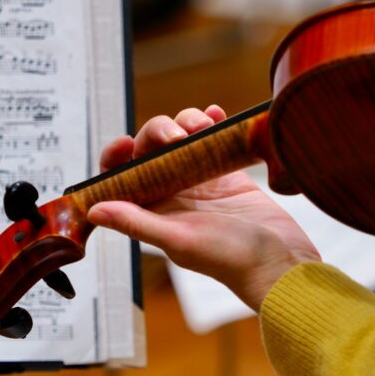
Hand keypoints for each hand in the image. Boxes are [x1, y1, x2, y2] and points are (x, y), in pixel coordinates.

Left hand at [87, 105, 320, 310]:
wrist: (282, 262)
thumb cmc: (232, 260)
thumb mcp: (181, 239)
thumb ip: (137, 222)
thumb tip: (93, 210)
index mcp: (154, 212)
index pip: (122, 179)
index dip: (117, 158)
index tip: (126, 143)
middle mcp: (173, 195)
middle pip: (151, 150)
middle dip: (159, 132)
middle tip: (179, 134)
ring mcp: (201, 182)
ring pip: (181, 139)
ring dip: (186, 123)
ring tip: (203, 123)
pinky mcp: (227, 173)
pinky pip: (212, 139)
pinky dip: (212, 123)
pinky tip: (216, 113)